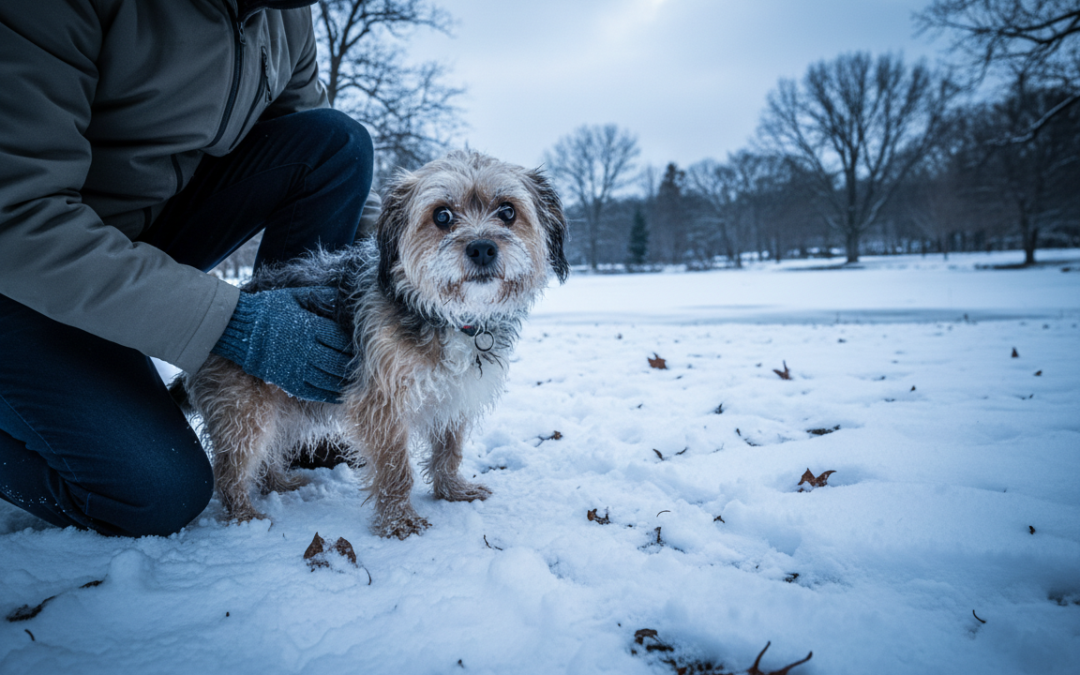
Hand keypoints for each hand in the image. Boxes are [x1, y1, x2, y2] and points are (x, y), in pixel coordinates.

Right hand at [211, 286, 353, 401]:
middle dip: (354, 363)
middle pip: (339, 361)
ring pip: (331, 379)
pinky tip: (343, 391)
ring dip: (346, 379)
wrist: (238, 328)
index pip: (341, 339)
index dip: (354, 343)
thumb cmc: (269, 309)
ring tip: (359, 378)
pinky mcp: (290, 383)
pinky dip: (333, 393)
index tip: (364, 343)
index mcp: (309, 327)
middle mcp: (305, 350)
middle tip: (368, 363)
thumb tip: (344, 296)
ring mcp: (297, 368)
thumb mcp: (295, 296)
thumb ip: (321, 296)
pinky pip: (317, 393)